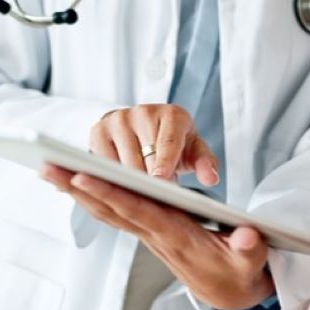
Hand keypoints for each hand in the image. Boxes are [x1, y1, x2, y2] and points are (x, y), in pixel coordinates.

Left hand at [42, 167, 273, 309]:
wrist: (230, 293)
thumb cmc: (240, 272)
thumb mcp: (251, 263)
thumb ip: (250, 249)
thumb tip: (246, 235)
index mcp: (178, 238)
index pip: (139, 212)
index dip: (111, 195)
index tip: (83, 176)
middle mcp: (156, 235)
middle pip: (111, 209)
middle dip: (79, 189)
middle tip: (46, 167)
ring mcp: (149, 234)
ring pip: (107, 211)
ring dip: (76, 192)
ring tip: (48, 169)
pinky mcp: (149, 231)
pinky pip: (114, 212)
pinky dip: (91, 197)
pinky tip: (73, 183)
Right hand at [90, 104, 218, 183]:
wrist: (145, 129)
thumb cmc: (175, 144)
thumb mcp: (195, 152)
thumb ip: (206, 164)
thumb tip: (211, 178)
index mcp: (172, 115)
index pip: (169, 140)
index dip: (165, 161)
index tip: (160, 179)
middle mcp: (143, 112)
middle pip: (144, 155)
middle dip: (150, 181)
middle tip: (157, 197)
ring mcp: (118, 119)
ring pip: (122, 162)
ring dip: (131, 182)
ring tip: (141, 191)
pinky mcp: (98, 130)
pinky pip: (102, 162)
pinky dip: (111, 178)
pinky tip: (121, 185)